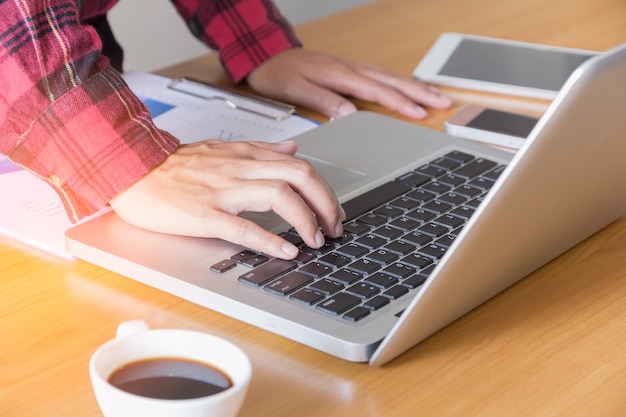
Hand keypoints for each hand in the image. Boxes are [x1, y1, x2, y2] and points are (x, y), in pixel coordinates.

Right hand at [109, 140, 344, 258]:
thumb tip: (293, 148)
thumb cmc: (173, 164)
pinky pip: (244, 226)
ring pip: (280, 197)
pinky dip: (271, 240)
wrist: (130, 168)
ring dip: (307, 221)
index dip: (324, 190)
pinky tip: (287, 251)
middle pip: (300, 177)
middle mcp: (240, 168)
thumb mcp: (222, 147)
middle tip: (334, 228)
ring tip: (317, 240)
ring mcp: (223, 191)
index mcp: (245, 155)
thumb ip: (260, 148)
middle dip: (326, 204)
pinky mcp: (204, 214)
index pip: (300, 166)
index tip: (333, 211)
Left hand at [246, 48, 452, 119]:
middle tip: (442, 103)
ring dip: (413, 86)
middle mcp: (349, 69)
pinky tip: (405, 87)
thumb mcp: (296, 90)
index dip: (401, 103)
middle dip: (419, 92)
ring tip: (435, 96)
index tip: (420, 113)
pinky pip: (379, 74)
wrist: (266, 55)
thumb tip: (349, 113)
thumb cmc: (278, 74)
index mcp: (339, 75)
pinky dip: (397, 82)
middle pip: (391, 81)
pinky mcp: (347, 69)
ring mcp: (350, 67)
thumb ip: (323, 100)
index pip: (378, 91)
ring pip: (389, 76)